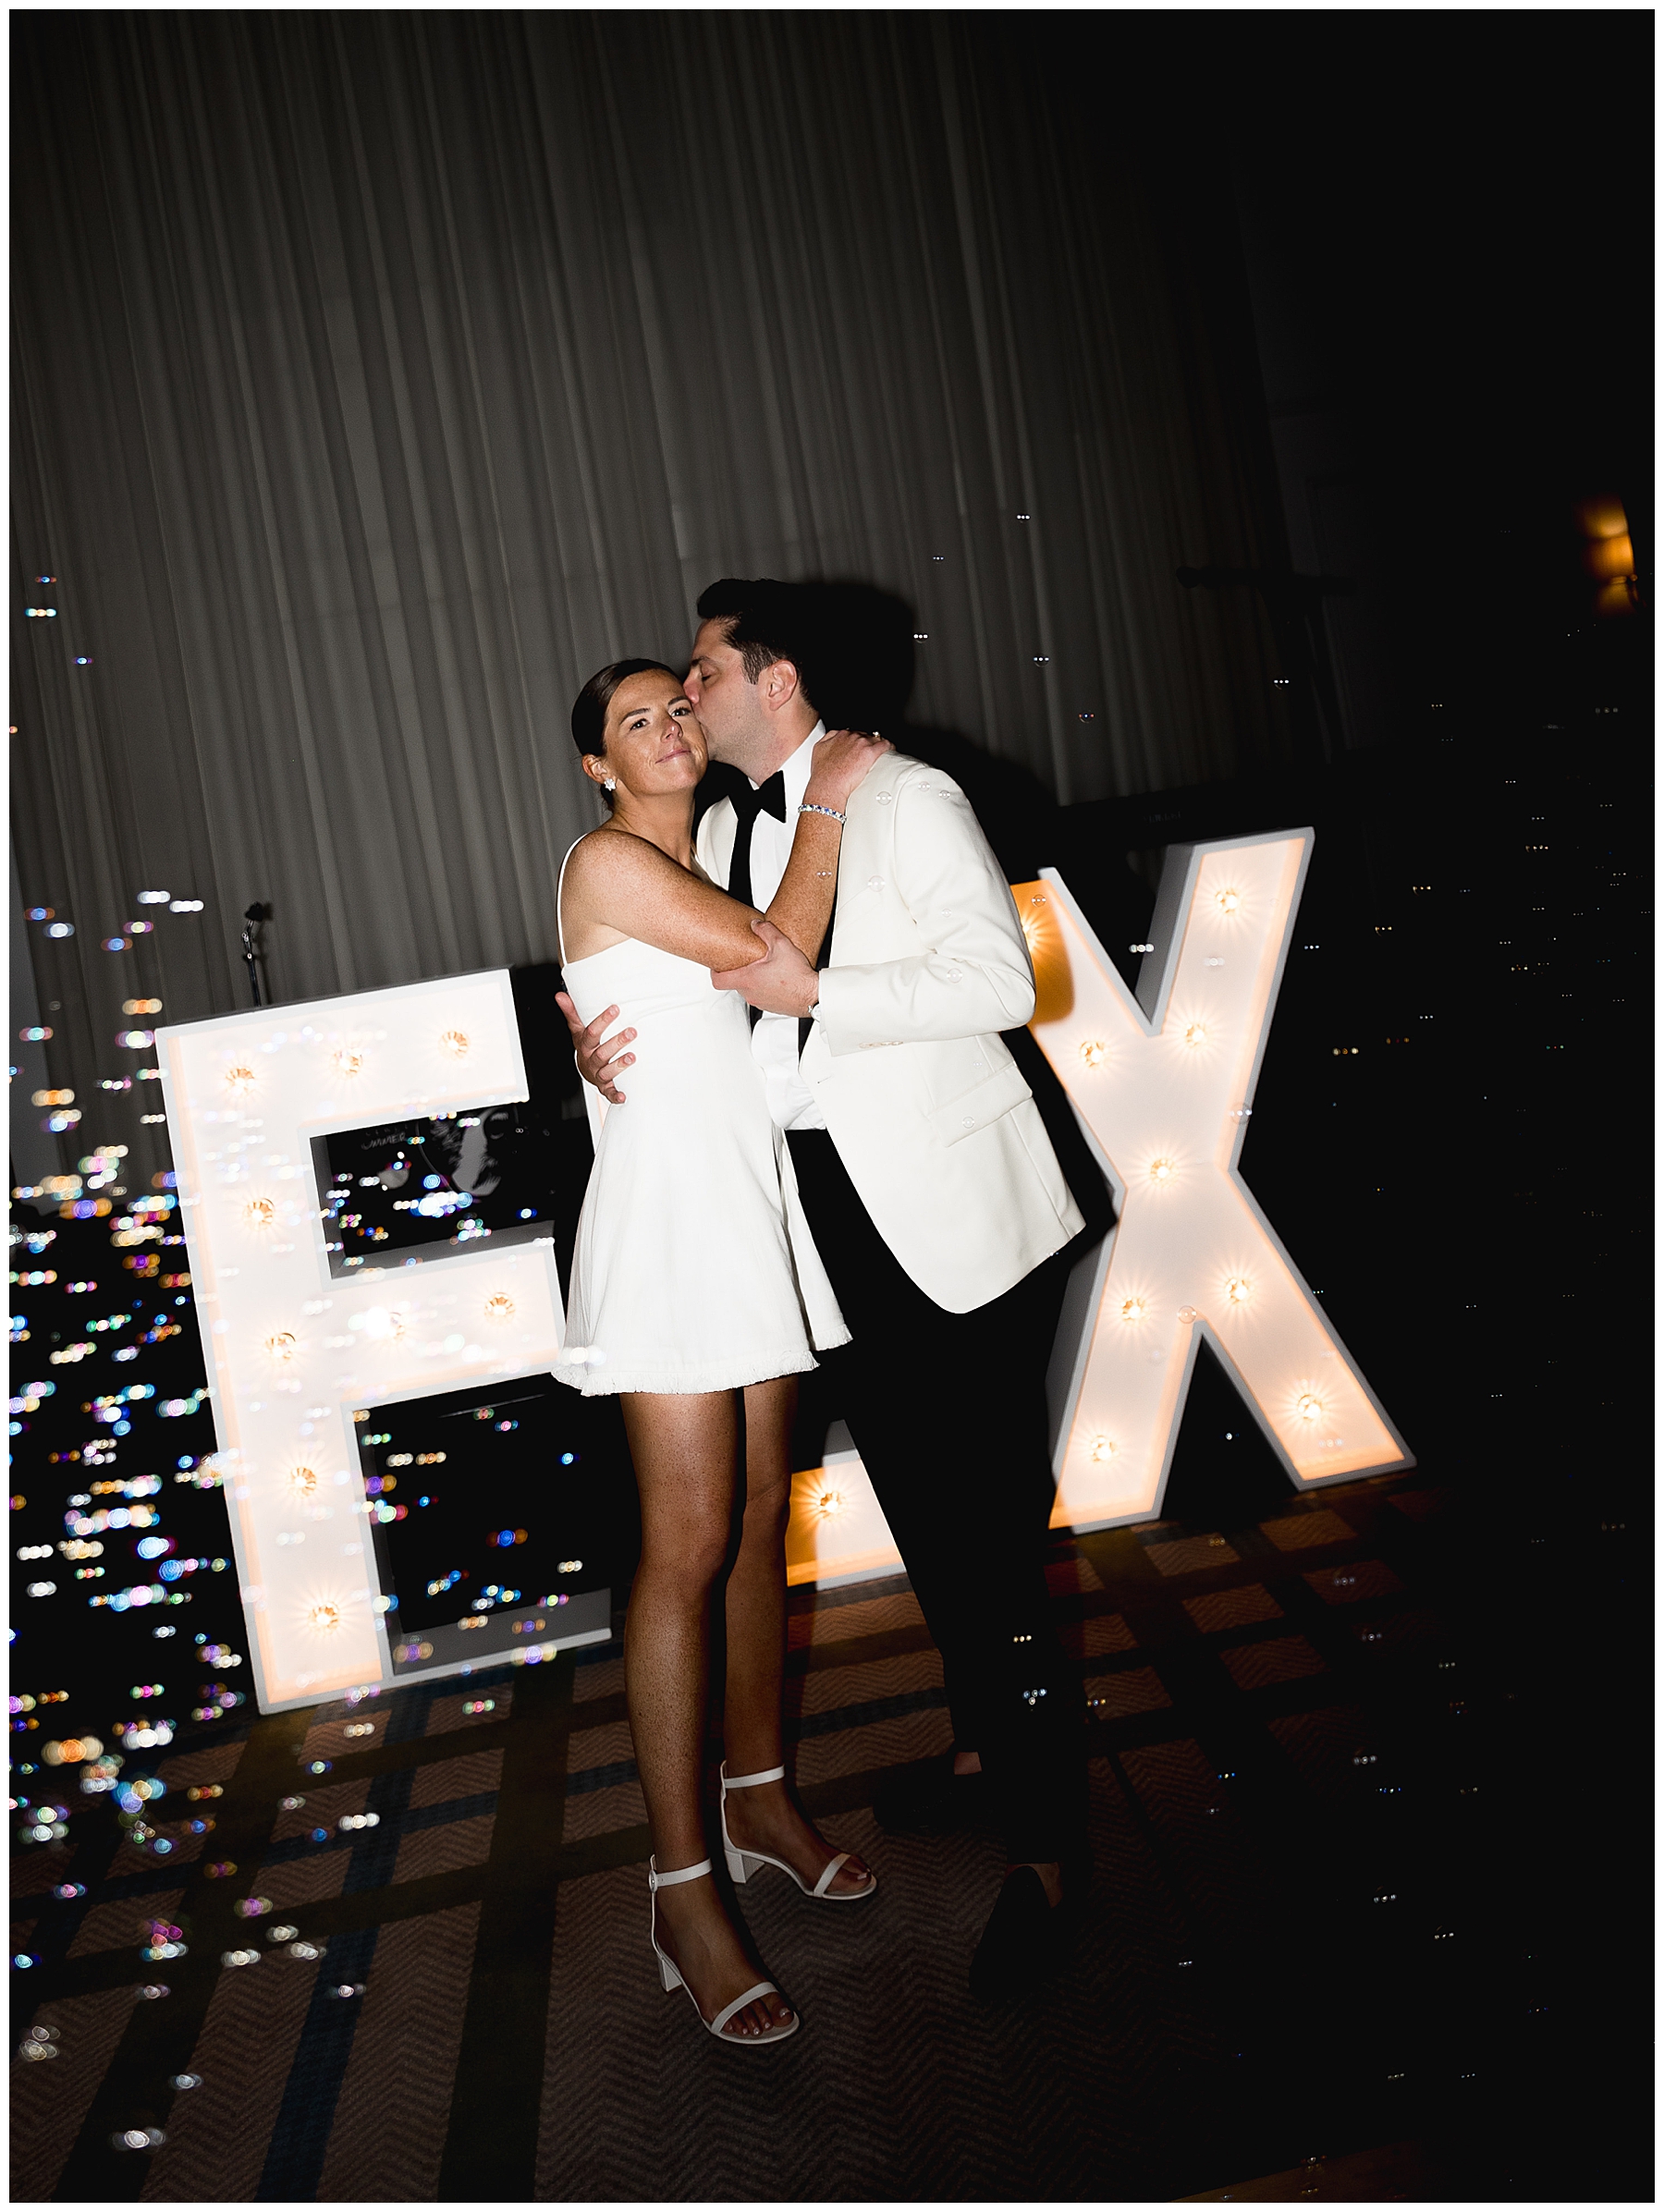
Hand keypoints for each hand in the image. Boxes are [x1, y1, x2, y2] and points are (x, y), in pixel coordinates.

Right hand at [555, 991, 635, 1105]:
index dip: (603, 1020)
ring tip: (632, 1057)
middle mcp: (590, 1060)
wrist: (584, 1069)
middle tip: (632, 1031)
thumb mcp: (578, 1029)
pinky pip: (608, 1092)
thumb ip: (572, 1012)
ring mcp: (597, 1074)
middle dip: (617, 1042)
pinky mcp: (604, 1087)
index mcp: (584, 1045)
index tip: (615, 1009)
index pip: (591, 1032)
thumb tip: (560, 995)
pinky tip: (623, 1095)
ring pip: (606, 1071)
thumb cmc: (585, 1046)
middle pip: (601, 1052)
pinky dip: (614, 1095)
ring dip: (619, 1065)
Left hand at [711, 918, 819, 1015]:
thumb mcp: (781, 945)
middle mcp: (751, 993)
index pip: (718, 980)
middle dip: (738, 971)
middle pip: (734, 983)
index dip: (714, 972)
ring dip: (751, 979)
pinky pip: (760, 996)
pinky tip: (775, 978)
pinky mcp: (770, 1006)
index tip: (717, 965)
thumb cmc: (798, 977)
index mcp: (748, 980)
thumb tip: (756, 924)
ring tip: (763, 968)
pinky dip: (763, 987)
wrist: (813, 995)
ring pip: (748, 990)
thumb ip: (766, 930)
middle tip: (746, 960)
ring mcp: (760, 1002)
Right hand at [803, 727, 892, 812]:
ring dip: (878, 745)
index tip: (859, 747)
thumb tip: (834, 738)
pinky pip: (885, 745)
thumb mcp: (819, 749)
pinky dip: (889, 747)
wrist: (828, 785)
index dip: (857, 741)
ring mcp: (861, 743)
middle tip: (868, 754)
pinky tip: (891, 750)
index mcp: (839, 735)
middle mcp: (851, 737)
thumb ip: (827, 739)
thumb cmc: (823, 773)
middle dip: (867, 743)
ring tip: (881, 753)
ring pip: (875, 739)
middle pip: (865, 735)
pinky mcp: (870, 752)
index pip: (853, 733)